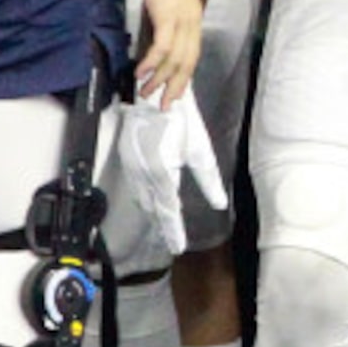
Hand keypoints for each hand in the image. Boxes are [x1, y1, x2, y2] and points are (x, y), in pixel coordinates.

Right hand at [109, 97, 222, 262]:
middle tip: (173, 243)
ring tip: (165, 229)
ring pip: (143, 200)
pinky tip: (150, 205)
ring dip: (154, 215)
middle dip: (164, 226)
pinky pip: (136, 187)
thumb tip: (220, 203)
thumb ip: (209, 180)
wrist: (152, 99)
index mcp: (163, 174)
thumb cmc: (180, 121)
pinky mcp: (128, 161)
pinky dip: (144, 200)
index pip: (169, 211)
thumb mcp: (200, 150)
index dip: (174, 231)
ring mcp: (133, 169)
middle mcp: (144, 176)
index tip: (178, 247)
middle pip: (155, 209)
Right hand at [133, 0, 202, 106]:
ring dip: (159, 79)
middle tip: (163, 105)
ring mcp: (182, 18)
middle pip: (187, 63)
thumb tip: (153, 37)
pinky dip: (151, 62)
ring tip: (146, 92)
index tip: (173, 93)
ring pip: (175, 58)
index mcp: (193, 19)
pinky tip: (141, 72)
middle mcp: (192, 21)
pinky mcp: (168, 13)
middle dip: (174, 86)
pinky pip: (162, 46)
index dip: (182, 77)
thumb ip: (163, 19)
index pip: (191, 55)